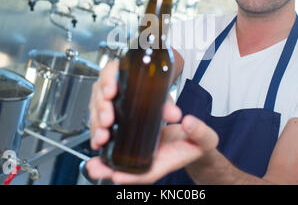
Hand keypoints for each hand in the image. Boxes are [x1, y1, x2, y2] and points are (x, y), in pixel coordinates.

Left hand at [86, 112, 218, 183]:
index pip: (148, 173)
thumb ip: (200, 132)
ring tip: (91, 163)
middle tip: (95, 169)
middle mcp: (152, 160)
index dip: (132, 176)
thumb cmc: (198, 143)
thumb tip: (188, 122)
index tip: (118, 177)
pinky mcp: (139, 141)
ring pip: (122, 160)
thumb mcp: (205, 138)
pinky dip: (110, 146)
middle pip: (129, 170)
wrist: (194, 139)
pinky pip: (123, 146)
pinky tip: (99, 144)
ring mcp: (144, 152)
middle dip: (111, 171)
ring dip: (106, 162)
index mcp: (167, 161)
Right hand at [88, 59, 183, 151]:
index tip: (110, 93)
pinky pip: (95, 121)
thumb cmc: (152, 90)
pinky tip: (98, 142)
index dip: (107, 81)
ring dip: (97, 123)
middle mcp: (109, 84)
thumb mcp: (160, 95)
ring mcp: (103, 98)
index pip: (110, 71)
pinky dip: (96, 133)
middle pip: (99, 92)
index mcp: (122, 72)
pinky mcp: (101, 113)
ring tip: (103, 136)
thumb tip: (174, 114)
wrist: (152, 95)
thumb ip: (166, 105)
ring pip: (94, 108)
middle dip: (101, 108)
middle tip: (107, 121)